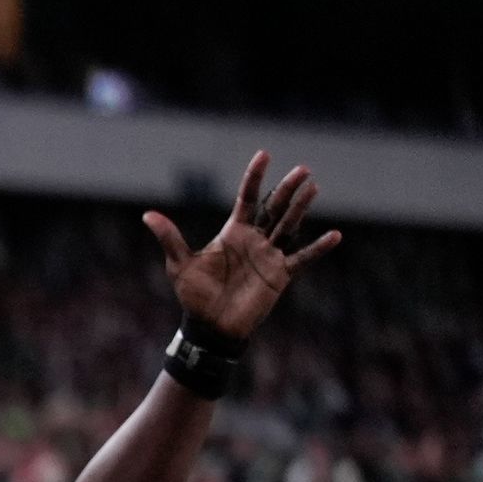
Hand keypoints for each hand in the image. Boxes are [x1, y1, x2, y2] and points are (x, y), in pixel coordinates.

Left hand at [146, 154, 337, 342]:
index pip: (247, 198)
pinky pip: (302, 258)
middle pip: (274, 208)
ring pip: (289, 225)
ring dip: (301, 208)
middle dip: (287, 189)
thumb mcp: (180, 264)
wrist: (210, 327)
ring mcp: (269, 255)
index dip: (254, 177)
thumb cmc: (194, 296)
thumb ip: (170, 238)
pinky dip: (318, 248)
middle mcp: (255, 239)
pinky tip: (335, 236)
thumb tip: (147, 215)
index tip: (264, 154)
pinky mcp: (280, 274)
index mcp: (233, 232)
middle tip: (303, 169)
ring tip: (313, 187)